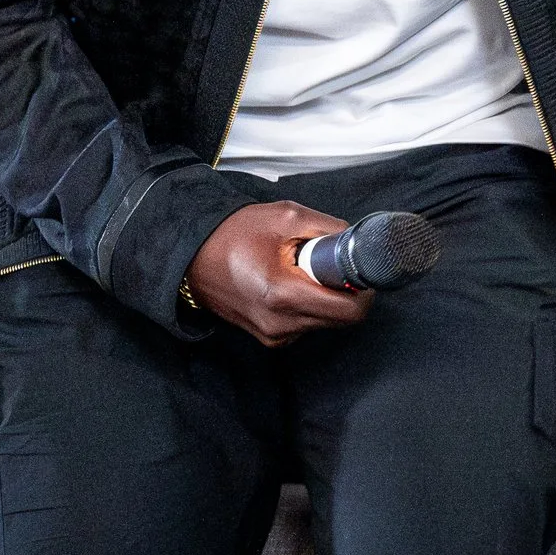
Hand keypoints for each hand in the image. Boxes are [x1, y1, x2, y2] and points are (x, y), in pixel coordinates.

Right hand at [186, 202, 371, 345]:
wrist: (192, 255)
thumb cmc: (233, 233)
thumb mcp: (286, 216)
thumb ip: (327, 228)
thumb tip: (355, 241)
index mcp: (283, 294)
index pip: (349, 311)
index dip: (363, 289)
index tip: (360, 270)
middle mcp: (280, 324)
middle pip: (340, 319)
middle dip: (344, 291)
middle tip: (330, 264)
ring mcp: (274, 335)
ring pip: (325, 322)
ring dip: (325, 298)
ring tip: (302, 271)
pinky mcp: (270, 338)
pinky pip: (306, 325)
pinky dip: (309, 305)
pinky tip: (290, 284)